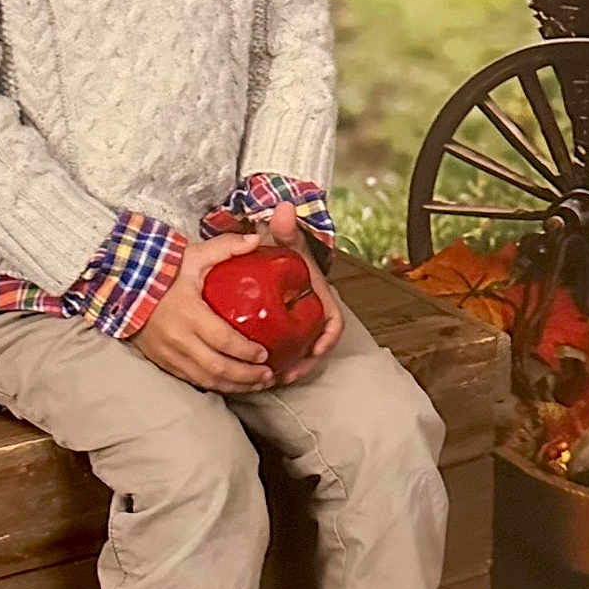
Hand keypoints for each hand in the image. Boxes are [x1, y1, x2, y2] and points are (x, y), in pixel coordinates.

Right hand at [131, 232, 276, 393]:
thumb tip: (255, 240)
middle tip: (268, 375)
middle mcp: (178, 338)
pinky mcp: (162, 361)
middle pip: (218, 367)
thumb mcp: (193, 256)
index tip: (265, 354)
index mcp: (189, 313)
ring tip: (256, 384)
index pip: (223, 340)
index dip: (246, 351)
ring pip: (206, 379)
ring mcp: (169, 354)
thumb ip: (225, 248)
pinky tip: (231, 384)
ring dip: (234, 385)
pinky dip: (214, 386)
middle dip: (247, 375)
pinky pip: (191, 380)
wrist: (120, 286)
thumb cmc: (160, 271)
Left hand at [255, 202, 342, 380]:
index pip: (334, 322)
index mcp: (320, 297)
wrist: (270, 252)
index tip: (316, 352)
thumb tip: (283, 209)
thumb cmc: (282, 248)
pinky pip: (281, 350)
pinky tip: (254, 370)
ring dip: (287, 368)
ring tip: (269, 380)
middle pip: (315, 346)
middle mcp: (311, 314)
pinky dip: (272, 362)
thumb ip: (285, 228)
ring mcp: (297, 324)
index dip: (328, 339)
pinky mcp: (281, 330)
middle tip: (284, 376)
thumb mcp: (285, 239)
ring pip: (298, 352)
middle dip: (303, 364)